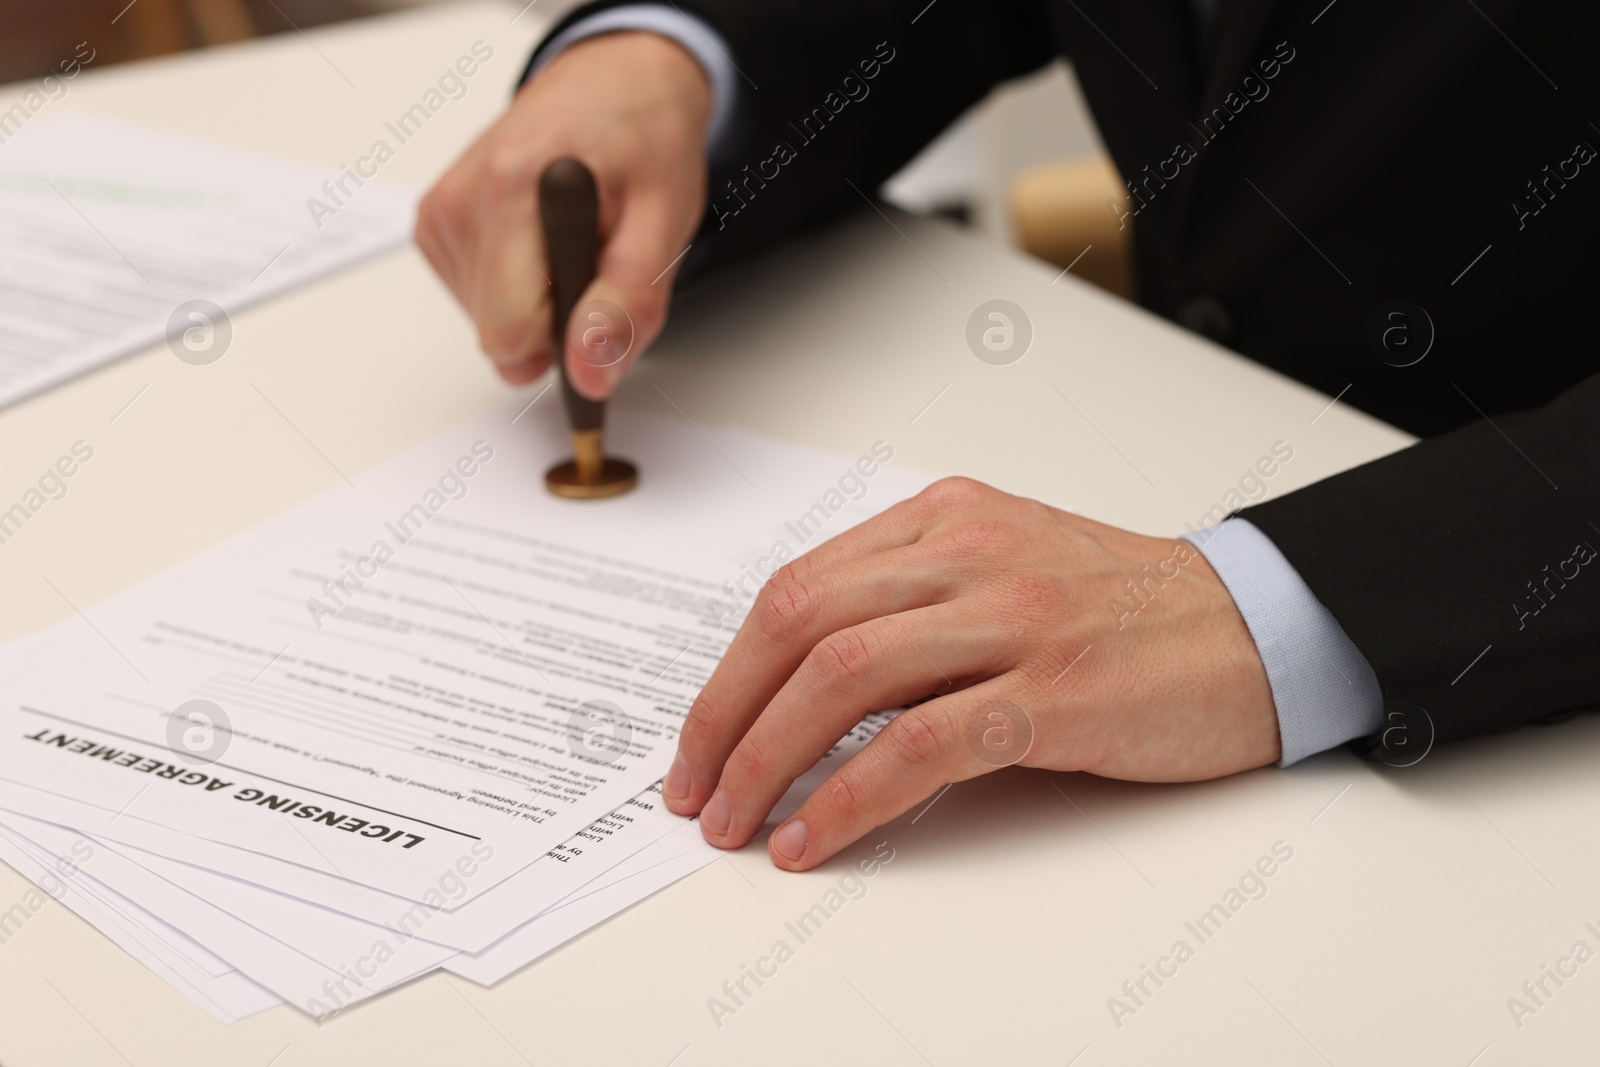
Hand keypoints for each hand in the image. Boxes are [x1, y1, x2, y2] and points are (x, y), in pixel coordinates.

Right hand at [415, 32, 710, 396]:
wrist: (614, 84)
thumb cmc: (643, 143)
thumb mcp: (664, 224)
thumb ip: (627, 304)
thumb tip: (588, 374)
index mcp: (514, 188)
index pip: (510, 332)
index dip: (563, 343)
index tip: (599, 313)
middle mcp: (462, 197)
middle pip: (496, 333)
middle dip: (554, 321)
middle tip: (596, 264)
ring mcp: (441, 211)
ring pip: (486, 322)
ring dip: (537, 302)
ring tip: (572, 242)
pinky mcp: (434, 223)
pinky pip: (474, 298)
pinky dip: (515, 286)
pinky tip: (541, 240)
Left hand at [663, 477, 1281, 869]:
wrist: (1255, 625)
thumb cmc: (1126, 609)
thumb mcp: (1003, 571)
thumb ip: (911, 606)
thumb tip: (801, 691)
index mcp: (946, 520)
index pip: (800, 587)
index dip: (730, 670)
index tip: (700, 736)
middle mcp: (970, 554)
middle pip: (802, 625)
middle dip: (726, 715)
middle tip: (695, 787)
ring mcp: (1014, 617)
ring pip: (845, 677)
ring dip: (769, 758)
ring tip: (737, 822)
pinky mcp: (1054, 691)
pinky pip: (922, 744)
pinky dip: (852, 796)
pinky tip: (816, 837)